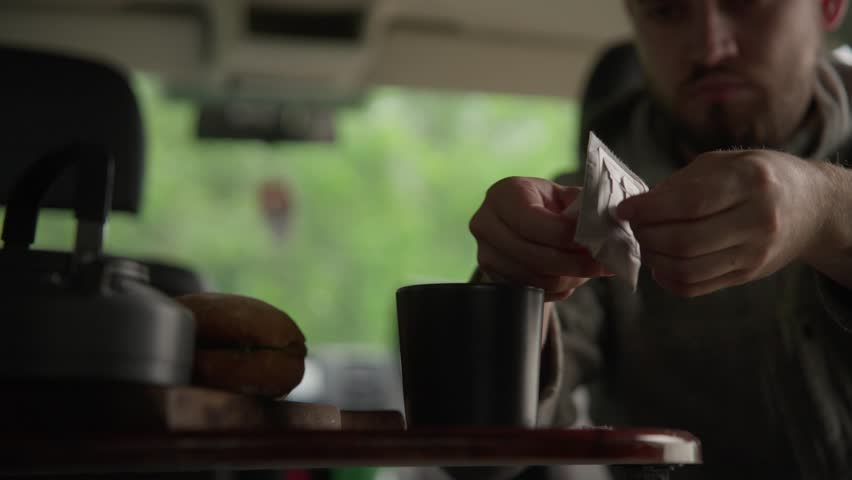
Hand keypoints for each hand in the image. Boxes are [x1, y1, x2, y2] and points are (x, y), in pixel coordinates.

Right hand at [469, 176, 610, 300]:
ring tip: (588, 270)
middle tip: (601, 264)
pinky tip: (570, 277)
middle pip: (533, 255)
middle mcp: (486, 224)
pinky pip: (531, 291)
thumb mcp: (561, 195)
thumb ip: (582, 206)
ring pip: (534, 278)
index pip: (532, 222)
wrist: (518, 220)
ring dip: (568, 278)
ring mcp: (485, 254)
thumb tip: (604, 225)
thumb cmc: (544, 204)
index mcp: (503, 195)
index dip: (565, 236)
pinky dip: (557, 289)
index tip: (595, 240)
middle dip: (573, 263)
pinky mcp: (492, 277)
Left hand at [616, 150, 830, 296]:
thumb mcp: (725, 163)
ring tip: (644, 244)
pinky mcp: (748, 275)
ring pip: (688, 268)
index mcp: (750, 181)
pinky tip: (658, 265)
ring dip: (654, 259)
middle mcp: (757, 219)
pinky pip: (697, 287)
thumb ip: (682, 184)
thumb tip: (638, 207)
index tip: (623, 210)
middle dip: (647, 236)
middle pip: (685, 241)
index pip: (689, 203)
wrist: (812, 206)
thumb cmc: (757, 177)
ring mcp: (755, 252)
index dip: (648, 210)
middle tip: (633, 227)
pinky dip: (668, 280)